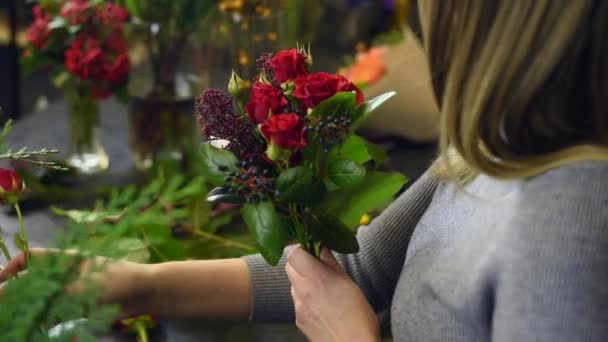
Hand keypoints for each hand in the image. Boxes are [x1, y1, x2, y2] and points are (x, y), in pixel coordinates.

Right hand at [0, 248, 153, 317]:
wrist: (144, 293)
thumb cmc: (113, 280)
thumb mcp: (76, 287)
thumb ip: (44, 295)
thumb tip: (12, 296)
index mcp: (63, 260)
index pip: (29, 258)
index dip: (10, 268)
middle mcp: (64, 274)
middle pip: (31, 282)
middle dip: (15, 295)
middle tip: (5, 310)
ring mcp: (71, 291)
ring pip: (40, 300)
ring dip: (28, 311)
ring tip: (15, 322)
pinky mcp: (79, 307)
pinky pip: (54, 314)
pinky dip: (43, 321)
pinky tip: (33, 329)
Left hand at [286, 246, 379, 341]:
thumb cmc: (357, 317)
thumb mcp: (348, 283)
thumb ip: (331, 263)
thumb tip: (322, 246)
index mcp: (315, 277)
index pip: (293, 253)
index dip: (300, 247)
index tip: (310, 248)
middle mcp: (302, 291)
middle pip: (289, 266)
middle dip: (299, 263)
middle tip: (316, 266)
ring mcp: (298, 307)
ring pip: (292, 284)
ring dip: (302, 281)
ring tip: (322, 288)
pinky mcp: (298, 320)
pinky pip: (297, 302)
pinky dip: (305, 298)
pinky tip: (321, 304)